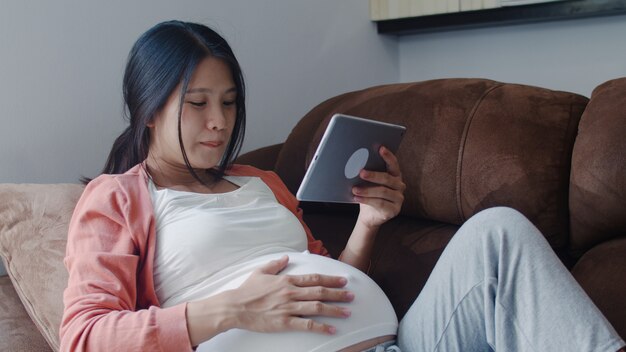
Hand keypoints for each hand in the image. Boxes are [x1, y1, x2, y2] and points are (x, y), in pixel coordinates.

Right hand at [228, 256, 353, 334]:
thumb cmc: (246, 291)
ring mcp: (289, 307)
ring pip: (317, 307)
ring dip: (334, 309)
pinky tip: (332, 329)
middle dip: (338, 293)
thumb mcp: (260, 272)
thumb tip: (287, 257)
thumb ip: (275, 264)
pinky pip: (307, 324)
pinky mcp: (285, 322)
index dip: (331, 279)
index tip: (343, 280)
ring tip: (347, 311)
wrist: (235, 307)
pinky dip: (321, 326)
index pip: (314, 278)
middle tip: (352, 295)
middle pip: (320, 291)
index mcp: (286, 280)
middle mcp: (291, 292)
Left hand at [352, 146, 404, 228]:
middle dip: (373, 175)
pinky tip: (357, 198)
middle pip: (387, 178)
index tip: (380, 148)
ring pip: (382, 191)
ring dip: (367, 190)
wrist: (369, 216)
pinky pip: (379, 203)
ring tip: (354, 189)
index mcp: (395, 176)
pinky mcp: (394, 210)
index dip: (388, 156)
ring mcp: (399, 198)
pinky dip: (366, 200)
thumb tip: (355, 164)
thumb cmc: (369, 195)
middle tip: (361, 172)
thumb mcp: (368, 183)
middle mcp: (400, 186)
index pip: (393, 164)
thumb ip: (367, 174)